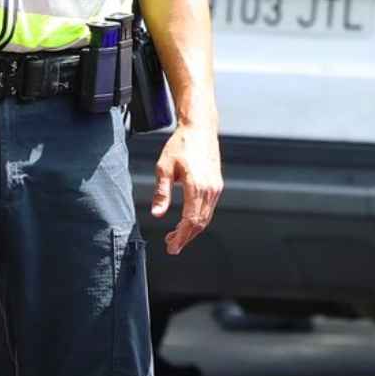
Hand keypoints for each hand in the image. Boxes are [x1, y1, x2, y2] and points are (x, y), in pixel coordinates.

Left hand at [151, 123, 222, 255]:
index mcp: (196, 186)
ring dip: (192, 230)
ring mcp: (216, 188)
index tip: (171, 246)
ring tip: (176, 236)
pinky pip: (209, 209)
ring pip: (206, 217)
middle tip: (172, 246)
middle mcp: (210, 189)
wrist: (200, 129)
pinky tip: (187, 221)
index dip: (181, 236)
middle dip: (186, 237)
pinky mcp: (217, 185)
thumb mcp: (164, 168)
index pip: (190, 220)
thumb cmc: (181, 145)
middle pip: (200, 223)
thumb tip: (157, 214)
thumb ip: (162, 192)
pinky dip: (199, 219)